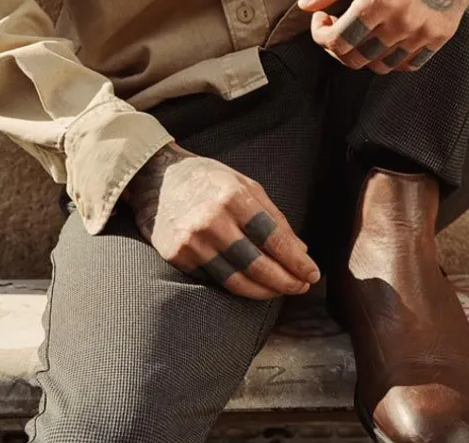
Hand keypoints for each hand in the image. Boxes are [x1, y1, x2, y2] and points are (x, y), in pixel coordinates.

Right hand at [123, 142, 320, 299]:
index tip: (312, 273)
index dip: (296, 260)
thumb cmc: (207, 179)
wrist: (156, 178)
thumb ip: (273, 216)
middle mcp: (212, 221)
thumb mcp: (244, 184)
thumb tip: (300, 250)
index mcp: (233, 197)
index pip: (273, 237)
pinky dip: (237, 286)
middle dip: (286, 281)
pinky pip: (214, 280)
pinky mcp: (177, 256)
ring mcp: (192, 241)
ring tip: (282, 290)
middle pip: (258, 265)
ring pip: (237, 280)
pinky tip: (252, 286)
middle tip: (302, 287)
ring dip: (264, 291)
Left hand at [296, 0, 468, 73]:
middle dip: (337, 46)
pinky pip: (410, 63)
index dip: (321, 34)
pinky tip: (386, 35)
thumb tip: (305, 5)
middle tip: (337, 23)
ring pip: (382, 64)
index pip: (339, 41)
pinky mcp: (442, 34)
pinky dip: (392, 57)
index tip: (322, 16)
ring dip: (363, 52)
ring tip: (362, 28)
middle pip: (357, 58)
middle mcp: (402, 22)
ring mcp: (424, 31)